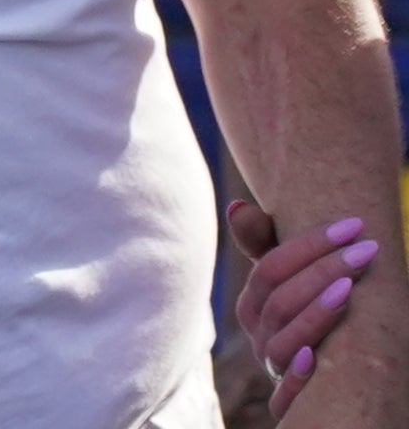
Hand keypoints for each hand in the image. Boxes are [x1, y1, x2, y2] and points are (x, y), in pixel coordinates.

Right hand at [226, 200, 377, 418]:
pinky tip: (319, 356)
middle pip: (279, 301)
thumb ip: (263, 242)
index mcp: (253, 304)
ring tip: (352, 288)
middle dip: (323, 271)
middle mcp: (259, 335)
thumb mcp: (289, 277)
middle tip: (366, 249)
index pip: (270, 268)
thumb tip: (237, 206)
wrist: (324, 367)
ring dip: (316, 314)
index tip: (352, 225)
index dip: (310, 245)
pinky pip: (286, 392)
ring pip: (283, 342)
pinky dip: (299, 374)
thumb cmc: (308, 309)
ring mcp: (274, 366)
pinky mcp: (290, 398)